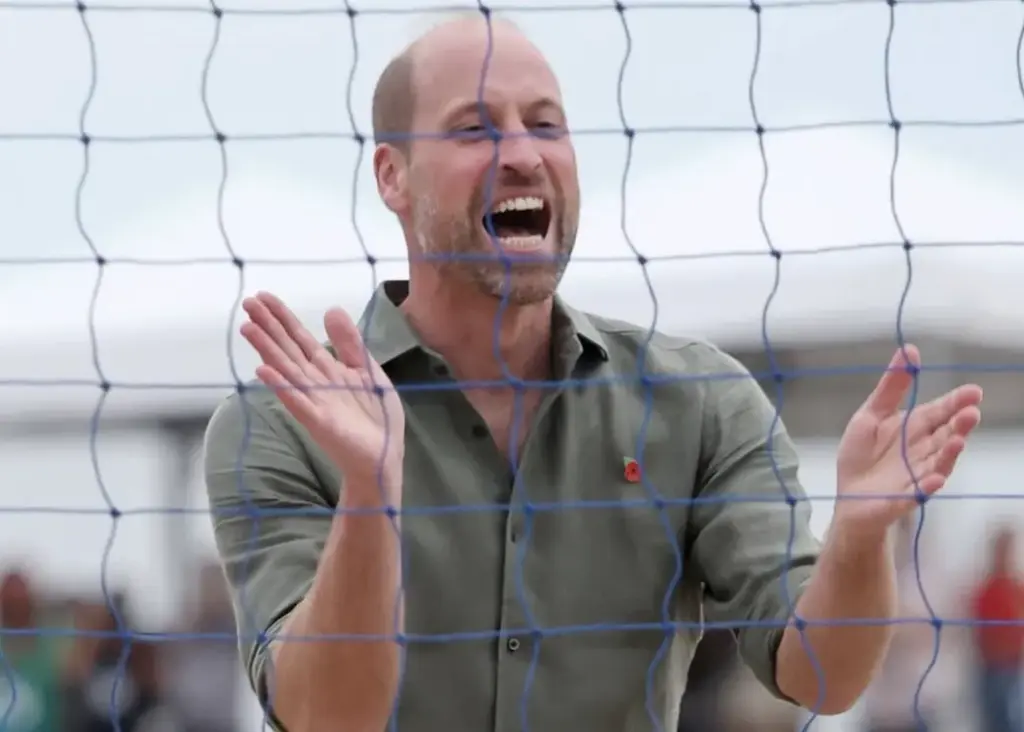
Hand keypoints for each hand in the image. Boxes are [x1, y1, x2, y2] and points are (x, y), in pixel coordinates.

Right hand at [240, 292, 404, 504]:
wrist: (383, 455)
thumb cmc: (375, 416)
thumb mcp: (367, 371)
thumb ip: (350, 344)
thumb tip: (331, 309)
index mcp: (326, 369)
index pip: (299, 338)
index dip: (282, 318)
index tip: (263, 297)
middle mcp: (314, 382)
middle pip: (287, 349)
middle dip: (268, 326)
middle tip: (247, 303)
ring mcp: (313, 401)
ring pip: (285, 370)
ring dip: (266, 350)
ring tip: (248, 328)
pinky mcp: (318, 421)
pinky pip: (297, 401)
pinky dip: (281, 386)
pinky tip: (264, 372)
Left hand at [833, 344, 981, 539]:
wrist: (848, 496)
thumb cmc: (862, 455)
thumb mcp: (871, 414)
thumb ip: (891, 387)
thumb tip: (909, 350)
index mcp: (914, 429)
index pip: (939, 412)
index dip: (955, 402)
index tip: (974, 391)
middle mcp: (922, 451)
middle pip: (945, 436)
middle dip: (959, 426)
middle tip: (971, 413)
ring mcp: (916, 475)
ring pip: (938, 463)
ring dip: (949, 454)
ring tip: (957, 441)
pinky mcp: (903, 497)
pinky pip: (917, 492)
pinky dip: (926, 486)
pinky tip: (934, 480)